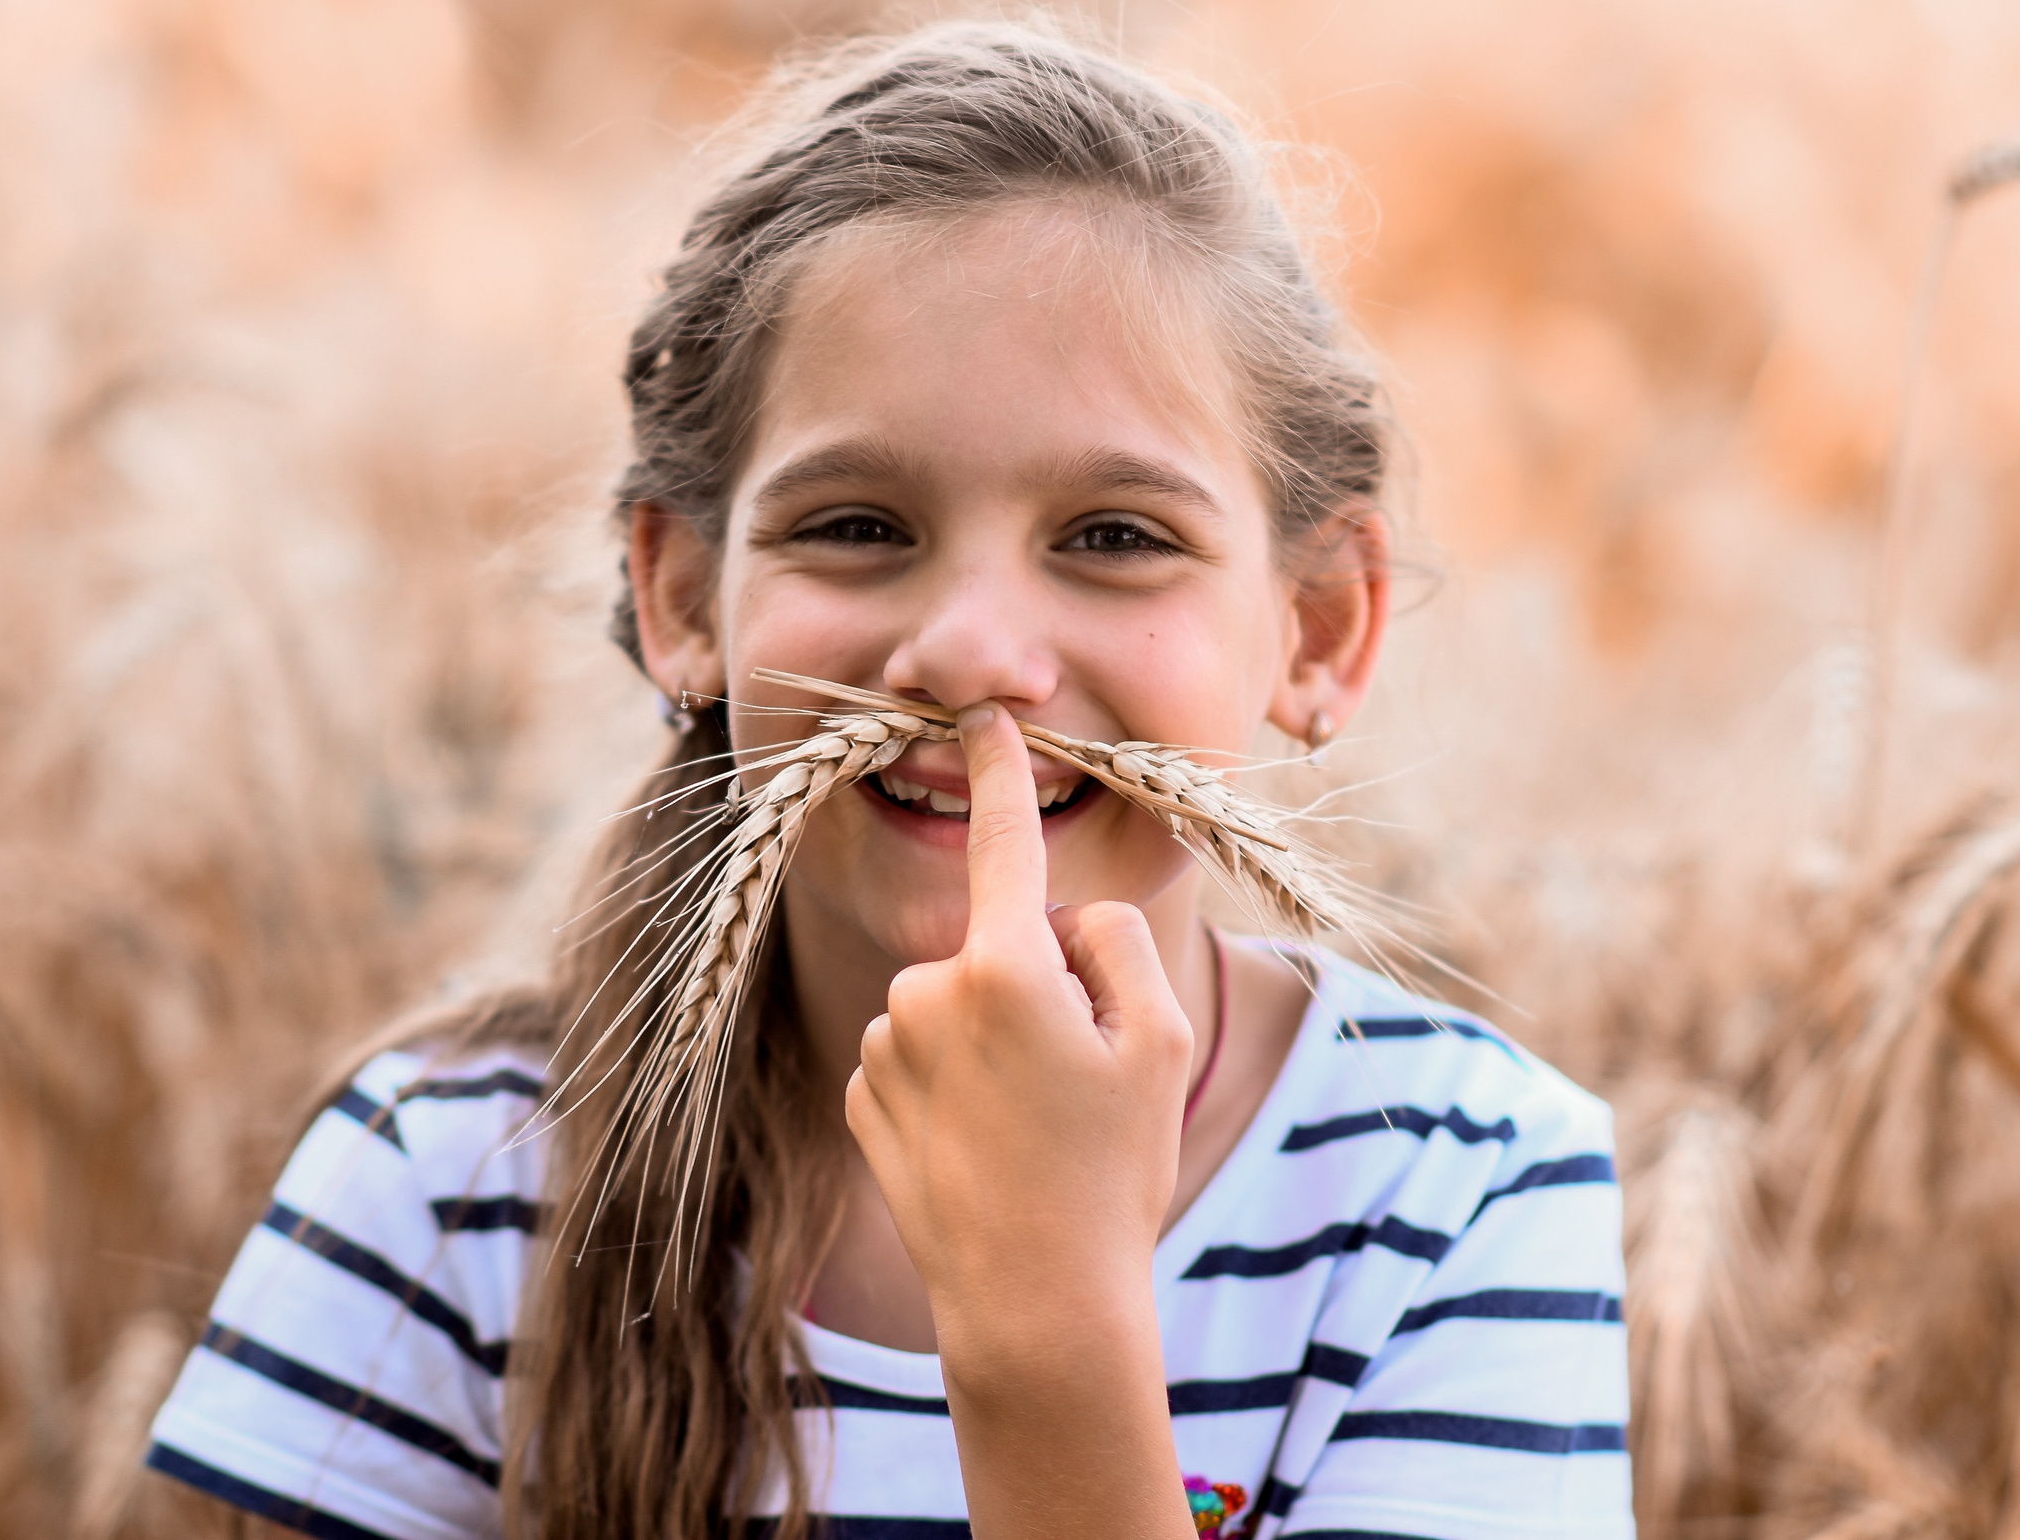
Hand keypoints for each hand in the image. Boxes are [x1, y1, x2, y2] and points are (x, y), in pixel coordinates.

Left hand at [843, 702, 1194, 1367]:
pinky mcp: (860, 1098)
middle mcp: (926, 992)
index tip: (984, 717)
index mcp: (1005, 965)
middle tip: (1078, 1086)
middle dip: (1038, 990)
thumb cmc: (1110, 1172)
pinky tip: (983, 1150)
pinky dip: (951, 1087)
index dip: (1000, 774)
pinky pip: (918, 1058)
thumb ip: (1117, 945)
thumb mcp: (1159, 1044)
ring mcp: (886, 1048)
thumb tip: (1061, 919)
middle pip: (1001, 950)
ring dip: (992, 1044)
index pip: (1002, 842)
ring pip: (955, 1007)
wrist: (1033, 1302)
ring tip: (1031, 1132)